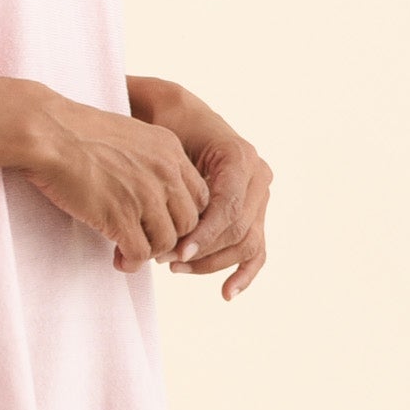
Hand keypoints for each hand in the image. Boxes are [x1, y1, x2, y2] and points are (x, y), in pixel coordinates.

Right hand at [21, 91, 211, 275]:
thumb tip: (148, 187)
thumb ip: (148, 159)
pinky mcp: (120, 216)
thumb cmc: (77, 131)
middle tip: (147, 241)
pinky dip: (131, 261)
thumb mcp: (129, 133)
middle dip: (170, 237)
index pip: (199, 196)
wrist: (48, 132)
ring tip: (129, 252)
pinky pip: (140, 252)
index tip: (162, 222)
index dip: (182, 215)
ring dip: (149, 252)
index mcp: (170, 150)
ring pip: (167, 241)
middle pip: (189, 222)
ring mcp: (145, 195)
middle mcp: (165, 172)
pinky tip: (119, 259)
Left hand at [127, 80, 272, 300]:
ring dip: (212, 262)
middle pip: (238, 229)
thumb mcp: (165, 138)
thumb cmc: (168, 124)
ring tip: (175, 267)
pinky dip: (243, 273)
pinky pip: (256, 249)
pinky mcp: (255, 214)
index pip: (229, 206)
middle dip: (201, 249)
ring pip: (246, 243)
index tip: (176, 251)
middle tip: (165, 259)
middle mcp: (257, 176)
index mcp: (240, 156)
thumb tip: (149, 201)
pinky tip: (225, 293)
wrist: (181, 115)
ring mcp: (260, 197)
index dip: (204, 233)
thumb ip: (164, 168)